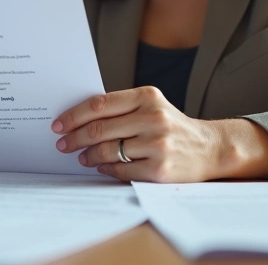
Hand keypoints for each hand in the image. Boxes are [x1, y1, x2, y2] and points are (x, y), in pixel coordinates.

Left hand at [52, 87, 222, 182]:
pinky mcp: (159, 169)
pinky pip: (121, 170)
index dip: (73, 115)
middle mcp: (153, 118)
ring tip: (81, 157)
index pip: (99, 104)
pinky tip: (101, 166)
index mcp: (147, 97)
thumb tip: (78, 119)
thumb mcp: (152, 106)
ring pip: (107, 151)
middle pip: (99, 129)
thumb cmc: (172, 126)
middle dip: (75, 138)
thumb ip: (121, 108)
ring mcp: (157, 145)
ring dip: (88, 155)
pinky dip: (106, 168)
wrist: (210, 148)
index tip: (58, 124)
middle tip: (62, 144)